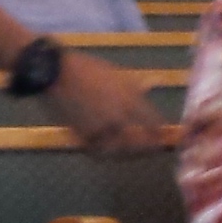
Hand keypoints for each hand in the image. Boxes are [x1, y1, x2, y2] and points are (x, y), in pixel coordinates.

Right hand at [49, 53, 176, 155]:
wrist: (56, 73)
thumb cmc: (87, 68)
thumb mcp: (117, 73)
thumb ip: (134, 88)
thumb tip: (150, 91)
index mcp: (129, 99)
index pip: (153, 123)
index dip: (161, 132)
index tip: (166, 137)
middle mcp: (118, 118)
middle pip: (140, 143)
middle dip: (149, 148)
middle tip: (153, 150)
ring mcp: (100, 129)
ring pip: (120, 151)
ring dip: (129, 154)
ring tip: (134, 153)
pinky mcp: (83, 136)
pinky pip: (99, 151)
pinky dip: (106, 153)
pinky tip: (110, 152)